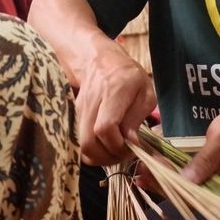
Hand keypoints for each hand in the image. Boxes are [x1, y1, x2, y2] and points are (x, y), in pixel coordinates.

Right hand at [76, 44, 155, 166]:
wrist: (100, 62)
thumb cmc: (128, 77)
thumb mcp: (145, 93)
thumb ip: (138, 117)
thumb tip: (131, 143)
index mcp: (113, 91)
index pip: (106, 128)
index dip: (118, 146)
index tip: (131, 148)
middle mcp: (91, 102)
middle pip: (88, 142)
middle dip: (108, 157)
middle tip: (124, 155)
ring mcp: (79, 110)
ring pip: (81, 146)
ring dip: (99, 157)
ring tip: (115, 153)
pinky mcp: (74, 117)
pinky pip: (79, 142)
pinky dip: (93, 152)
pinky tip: (106, 147)